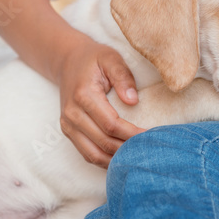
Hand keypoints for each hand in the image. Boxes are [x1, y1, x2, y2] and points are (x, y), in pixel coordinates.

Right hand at [57, 37, 146, 168]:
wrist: (67, 61)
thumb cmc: (93, 59)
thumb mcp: (110, 58)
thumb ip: (123, 76)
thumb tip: (133, 101)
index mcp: (84, 96)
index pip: (111, 124)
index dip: (132, 134)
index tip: (151, 136)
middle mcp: (72, 114)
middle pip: (103, 142)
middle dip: (127, 149)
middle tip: (149, 150)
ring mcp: (67, 125)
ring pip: (92, 154)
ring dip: (116, 160)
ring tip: (137, 158)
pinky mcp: (68, 131)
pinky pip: (86, 153)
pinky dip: (104, 160)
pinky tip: (121, 159)